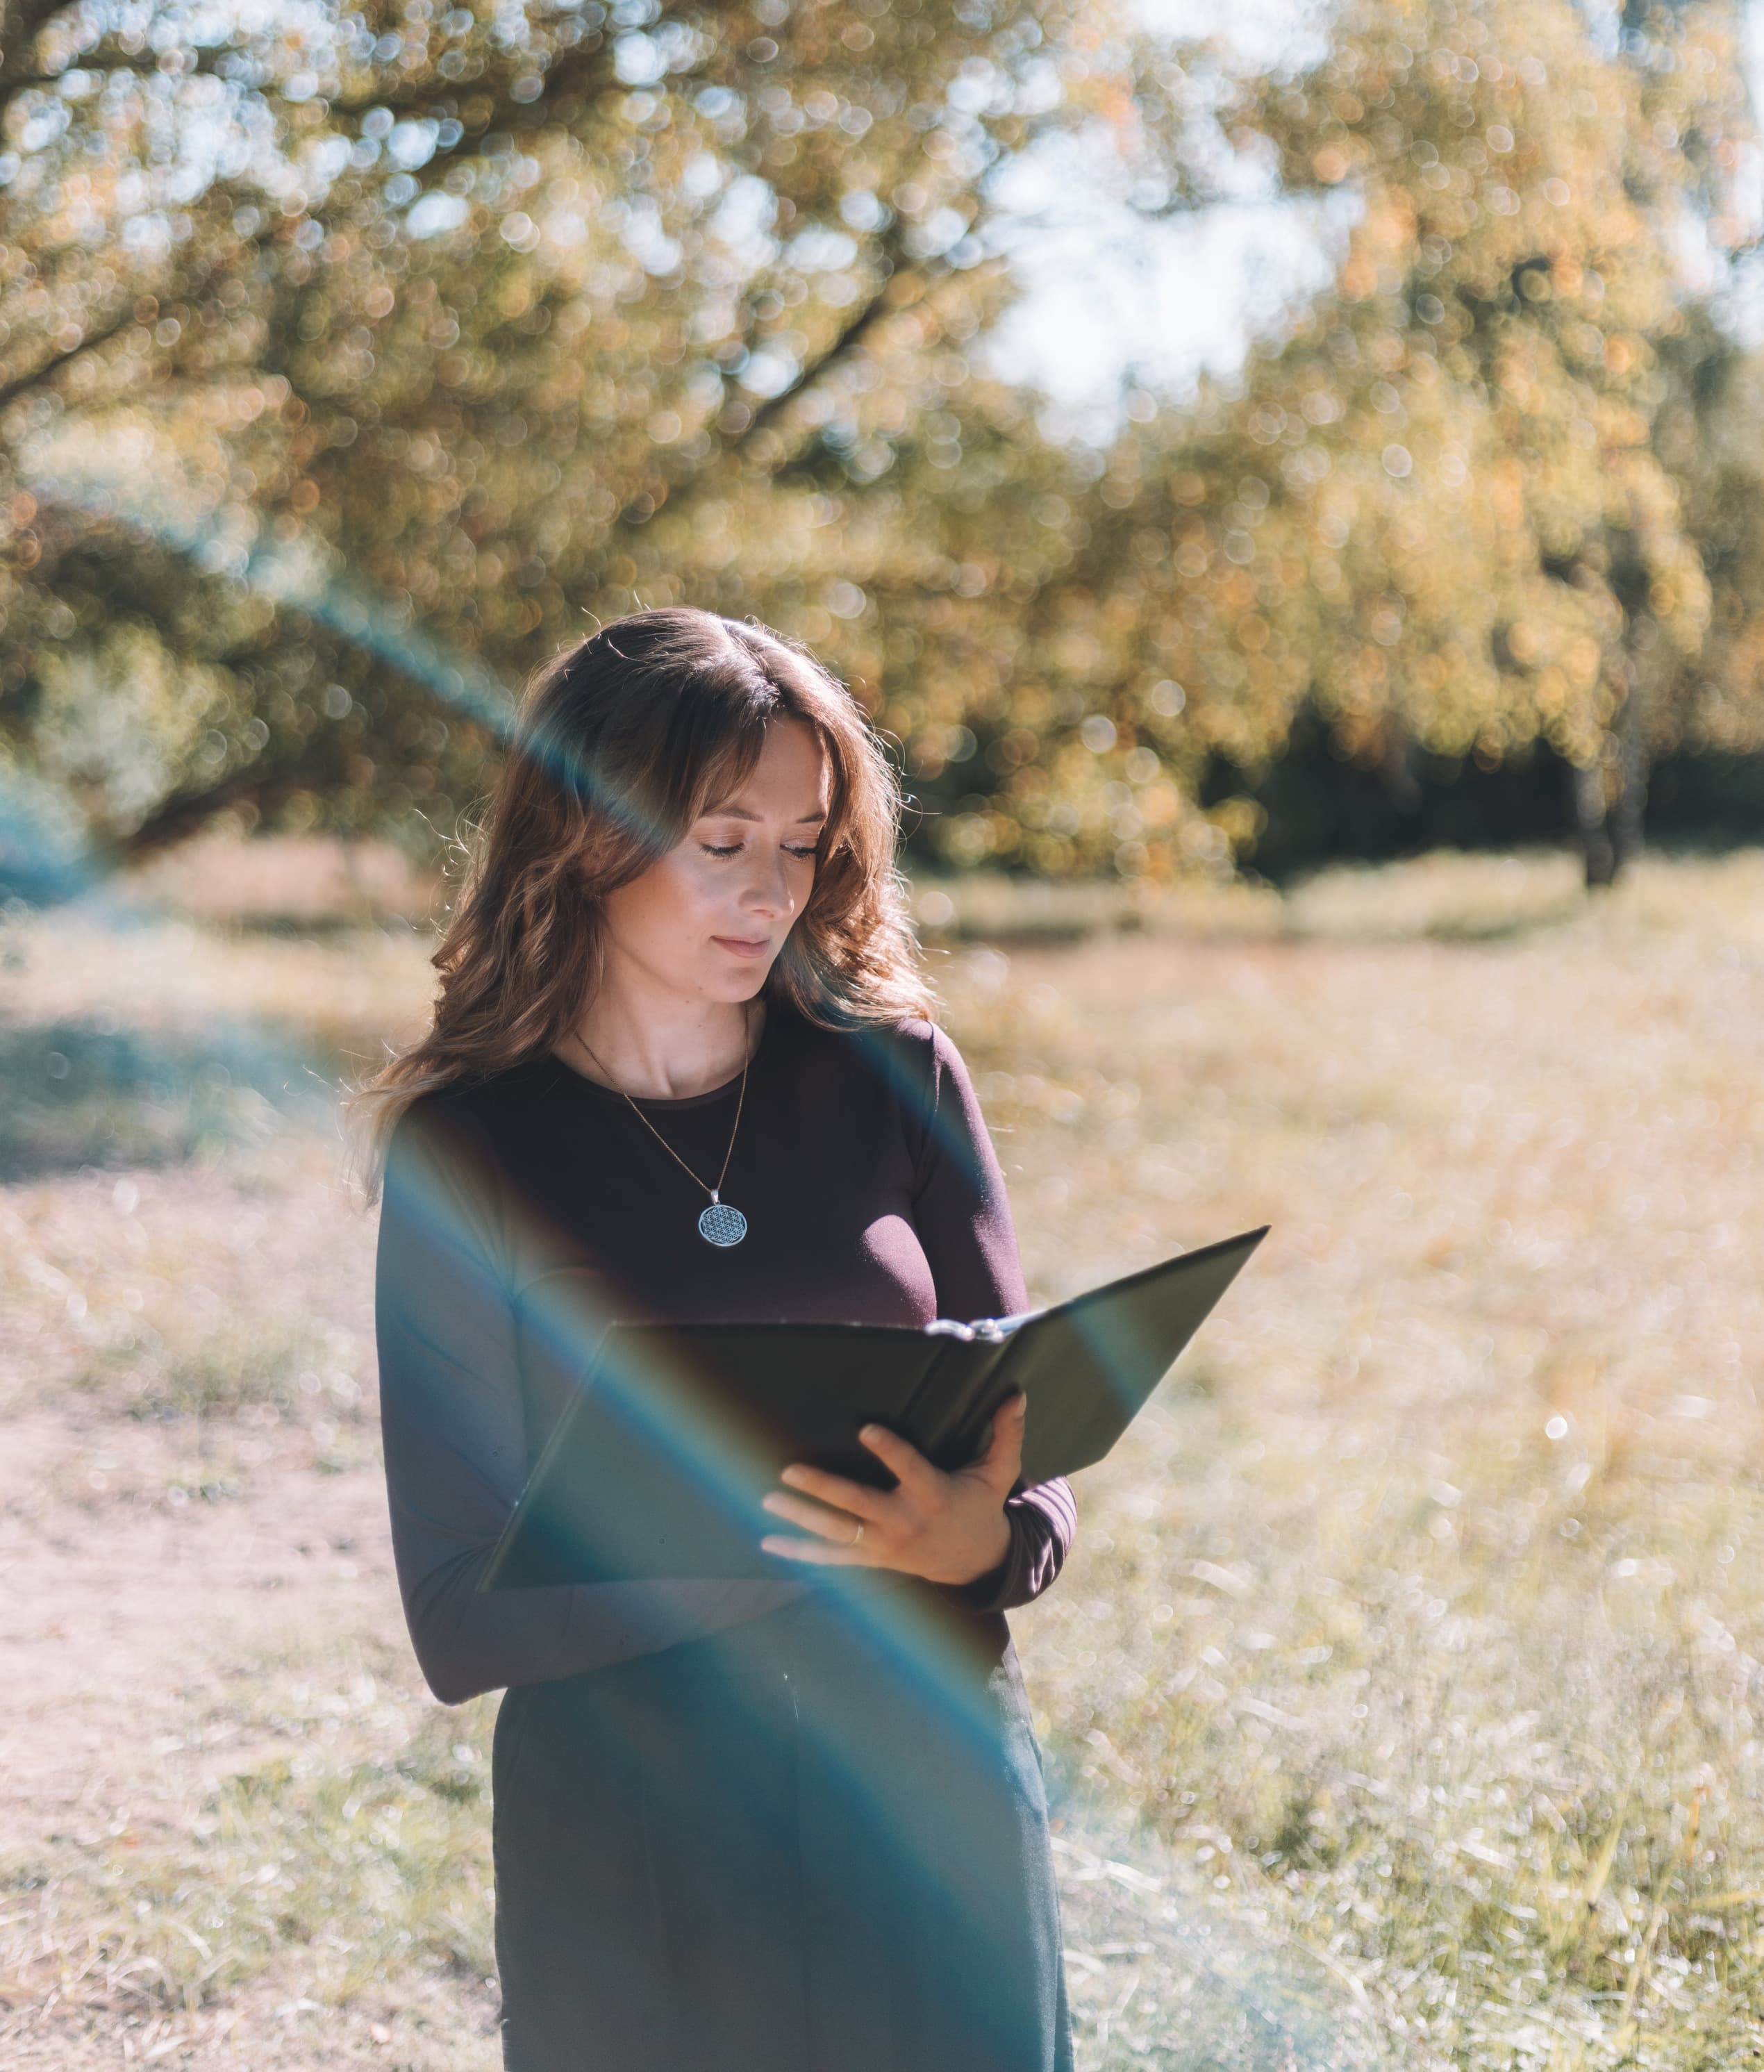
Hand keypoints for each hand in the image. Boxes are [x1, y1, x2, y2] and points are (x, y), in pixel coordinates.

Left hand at [759, 1392, 1026, 1586]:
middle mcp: (905, 1522)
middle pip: (859, 1505)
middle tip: (789, 1471)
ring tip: (768, 1500)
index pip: (909, 1468)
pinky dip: (802, 1551)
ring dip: (802, 1518)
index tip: (865, 1429)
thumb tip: (1017, 1393)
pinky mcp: (874, 1559)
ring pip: (838, 1531)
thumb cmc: (981, 1506)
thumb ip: (1006, 1434)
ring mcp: (886, 1544)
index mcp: (934, 1495)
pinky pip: (834, 1558)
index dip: (889, 1449)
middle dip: (823, 1489)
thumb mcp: (999, 1473)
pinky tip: (771, 1542)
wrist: (976, 1563)